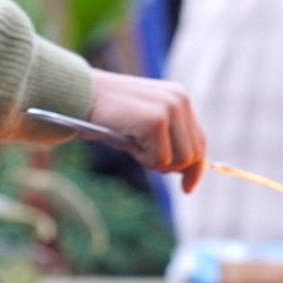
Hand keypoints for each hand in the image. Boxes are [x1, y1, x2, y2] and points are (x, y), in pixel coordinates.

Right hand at [86, 69, 207, 193]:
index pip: (200, 142)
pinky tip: (127, 140)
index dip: (196, 169)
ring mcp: (170, 109)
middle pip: (192, 156)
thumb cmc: (110, 114)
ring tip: (134, 143)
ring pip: (179, 161)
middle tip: (141, 153)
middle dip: (169, 166)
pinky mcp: (156, 121)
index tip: (187, 188)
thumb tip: (185, 171)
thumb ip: (168, 139)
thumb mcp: (145, 124)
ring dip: (154, 161)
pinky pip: (160, 159)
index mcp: (180, 98)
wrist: (82, 95)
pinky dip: (142, 158)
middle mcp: (180, 101)